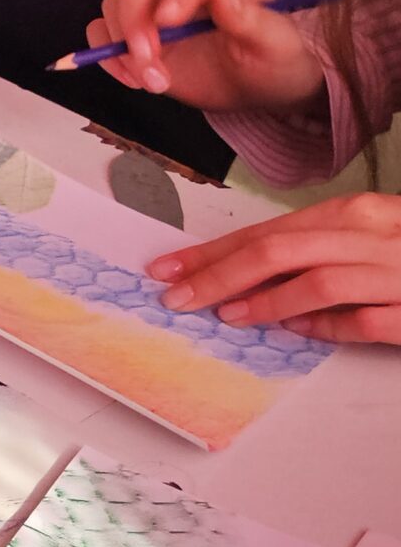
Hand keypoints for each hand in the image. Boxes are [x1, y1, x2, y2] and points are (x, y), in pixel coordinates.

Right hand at [84, 0, 324, 107]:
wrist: (258, 88)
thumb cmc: (274, 60)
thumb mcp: (276, 44)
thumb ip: (252, 20)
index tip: (168, 22)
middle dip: (134, 14)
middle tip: (146, 56)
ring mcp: (151, 14)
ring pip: (115, 5)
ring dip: (122, 45)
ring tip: (154, 82)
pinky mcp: (134, 40)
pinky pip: (101, 34)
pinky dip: (107, 57)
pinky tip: (134, 81)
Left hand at [148, 195, 400, 342]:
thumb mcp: (366, 239)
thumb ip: (314, 252)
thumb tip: (248, 278)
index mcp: (356, 214)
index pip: (268, 231)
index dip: (213, 251)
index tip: (168, 268)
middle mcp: (374, 236)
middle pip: (280, 251)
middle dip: (219, 274)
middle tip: (178, 297)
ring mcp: (398, 272)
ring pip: (318, 282)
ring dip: (265, 302)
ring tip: (228, 315)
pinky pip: (363, 320)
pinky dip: (327, 327)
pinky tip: (299, 333)